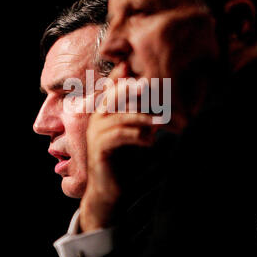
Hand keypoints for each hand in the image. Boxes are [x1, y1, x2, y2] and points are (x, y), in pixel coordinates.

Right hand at [80, 65, 155, 231]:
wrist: (110, 189)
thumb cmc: (124, 161)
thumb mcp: (134, 135)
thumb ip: (140, 120)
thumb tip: (160, 106)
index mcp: (104, 114)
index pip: (111, 90)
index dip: (119, 77)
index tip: (135, 67)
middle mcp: (97, 120)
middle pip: (114, 97)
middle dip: (132, 90)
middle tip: (150, 87)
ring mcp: (96, 134)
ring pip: (120, 117)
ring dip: (143, 118)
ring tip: (161, 122)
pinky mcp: (99, 149)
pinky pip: (119, 135)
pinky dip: (137, 136)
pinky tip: (151, 142)